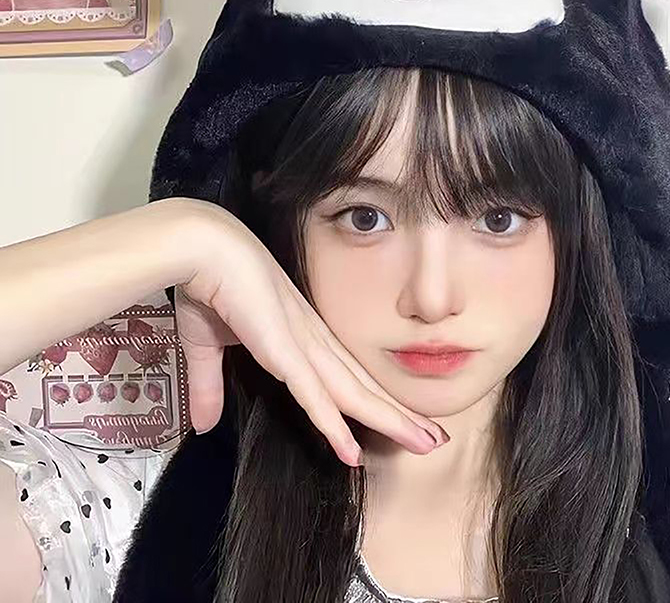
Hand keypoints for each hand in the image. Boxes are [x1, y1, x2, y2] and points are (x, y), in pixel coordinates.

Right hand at [173, 201, 449, 466]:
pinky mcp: (283, 349)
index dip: (375, 400)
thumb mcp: (208, 346)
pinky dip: (332, 424)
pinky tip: (352, 452)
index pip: (347, 377)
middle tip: (436, 440)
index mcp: (301, 336)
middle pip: (364, 387)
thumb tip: (202, 424)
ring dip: (389, 422)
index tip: (402, 421)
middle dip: (401, 415)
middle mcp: (312, 341)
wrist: (201, 249)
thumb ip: (209, 385)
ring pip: (352, 394)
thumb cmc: (209, 286)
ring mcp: (302, 344)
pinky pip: (312, 394)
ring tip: (426, 444)